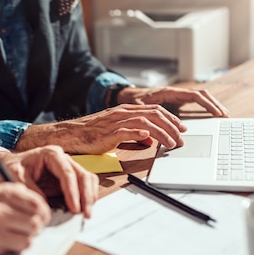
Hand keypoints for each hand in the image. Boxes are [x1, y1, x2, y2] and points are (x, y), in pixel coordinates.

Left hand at [0, 146, 98, 217]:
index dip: (73, 191)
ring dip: (90, 197)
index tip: (74, 208)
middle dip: (86, 196)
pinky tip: (84, 209)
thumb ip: (30, 189)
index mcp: (51, 154)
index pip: (67, 173)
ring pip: (88, 179)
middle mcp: (63, 158)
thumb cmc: (12, 167)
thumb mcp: (15, 176)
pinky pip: (84, 186)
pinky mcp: (69, 179)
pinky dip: (87, 197)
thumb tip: (45, 206)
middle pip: (83, 175)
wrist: (9, 166)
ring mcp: (68, 167)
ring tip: (86, 214)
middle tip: (85, 213)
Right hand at [0, 178, 51, 254]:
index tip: (41, 216)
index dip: (41, 210)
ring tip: (18, 236)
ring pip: (31, 233)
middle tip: (31, 229)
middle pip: (36, 217)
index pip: (34, 199)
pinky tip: (8, 244)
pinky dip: (18, 247)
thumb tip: (28, 198)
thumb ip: (3, 190)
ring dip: (28, 237)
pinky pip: (19, 246)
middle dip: (37, 225)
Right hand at [16, 104, 185, 152]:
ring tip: (171, 143)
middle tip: (182, 138)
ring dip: (161, 133)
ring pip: (144, 123)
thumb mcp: (117, 132)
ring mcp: (114, 122)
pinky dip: (138, 133)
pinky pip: (125, 131)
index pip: (154, 111)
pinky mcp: (107, 133)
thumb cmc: (92, 134)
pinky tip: (149, 138)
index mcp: (125, 111)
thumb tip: (150, 140)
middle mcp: (122, 113)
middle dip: (171, 126)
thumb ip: (135, 134)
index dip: (171, 119)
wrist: (71, 135)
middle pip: (153, 115)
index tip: (182, 128)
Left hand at [118, 86, 229, 117]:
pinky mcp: (178, 102)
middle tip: (225, 115)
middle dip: (215, 104)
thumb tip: (158, 127)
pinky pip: (195, 103)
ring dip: (212, 105)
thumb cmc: (135, 101)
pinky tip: (212, 116)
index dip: (207, 104)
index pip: (194, 95)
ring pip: (200, 98)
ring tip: (223, 115)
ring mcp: (179, 97)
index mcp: (170, 92)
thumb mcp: (141, 108)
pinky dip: (205, 108)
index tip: (217, 113)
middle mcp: (177, 93)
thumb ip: (150, 116)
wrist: (131, 97)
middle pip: (202, 95)